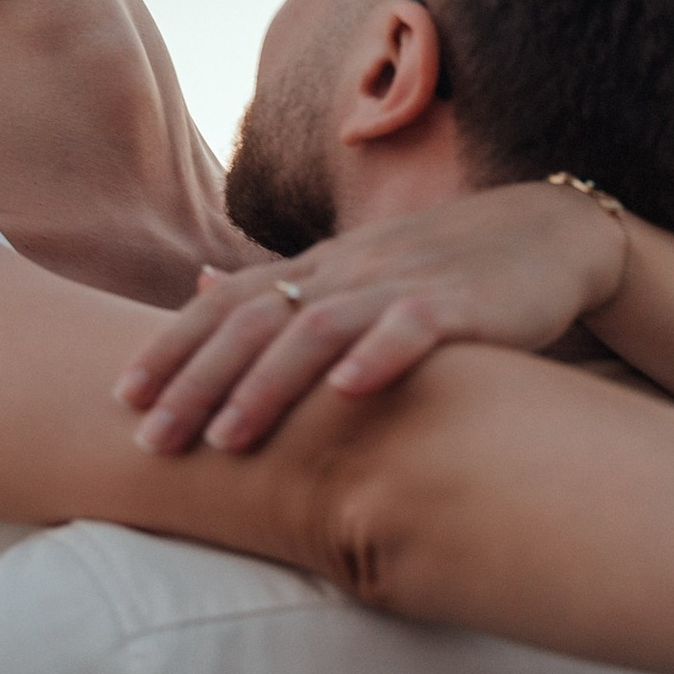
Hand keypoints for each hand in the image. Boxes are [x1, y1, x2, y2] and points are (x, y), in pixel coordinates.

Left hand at [116, 181, 625, 453]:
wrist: (551, 233)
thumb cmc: (445, 267)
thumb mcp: (355, 270)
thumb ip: (281, 285)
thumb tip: (200, 285)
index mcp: (320, 267)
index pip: (225, 302)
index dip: (172, 347)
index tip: (122, 400)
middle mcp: (349, 270)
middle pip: (256, 319)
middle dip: (198, 380)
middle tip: (152, 440)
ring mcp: (402, 283)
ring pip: (319, 327)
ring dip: (268, 382)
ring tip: (228, 438)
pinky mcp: (461, 303)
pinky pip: (414, 326)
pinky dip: (379, 355)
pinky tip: (349, 391)